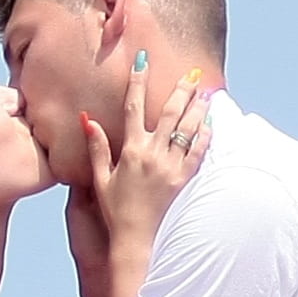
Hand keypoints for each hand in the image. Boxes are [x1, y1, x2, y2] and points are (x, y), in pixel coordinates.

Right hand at [81, 55, 213, 252]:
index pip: (134, 106)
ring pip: (188, 129)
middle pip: (170, 112)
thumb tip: (88, 119)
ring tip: (205, 91)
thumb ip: (97, 147)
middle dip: (180, 89)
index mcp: (130, 150)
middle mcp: (152, 154)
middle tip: (190, 73)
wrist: (134, 237)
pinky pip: (198, 153)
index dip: (138, 80)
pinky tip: (209, 123)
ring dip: (198, 108)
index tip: (143, 59)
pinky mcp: (183, 179)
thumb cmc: (115, 208)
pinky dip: (205, 136)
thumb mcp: (100, 177)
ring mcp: (170, 167)